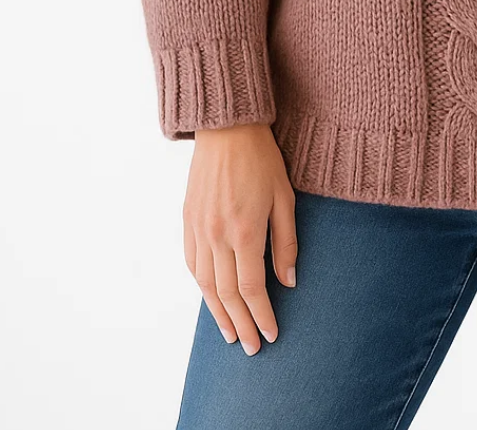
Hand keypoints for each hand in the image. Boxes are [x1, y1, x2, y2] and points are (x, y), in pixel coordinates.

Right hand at [183, 123, 296, 355]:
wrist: (227, 128)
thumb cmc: (262, 159)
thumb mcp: (284, 198)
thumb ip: (286, 242)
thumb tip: (288, 281)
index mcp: (245, 232)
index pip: (252, 288)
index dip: (262, 315)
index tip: (271, 334)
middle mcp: (217, 236)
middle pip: (227, 294)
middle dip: (241, 324)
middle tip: (251, 348)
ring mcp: (198, 229)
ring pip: (206, 285)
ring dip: (218, 313)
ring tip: (230, 334)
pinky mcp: (187, 221)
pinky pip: (192, 264)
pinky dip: (202, 287)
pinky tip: (212, 298)